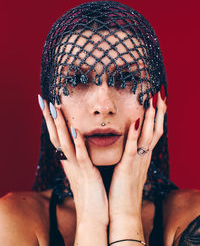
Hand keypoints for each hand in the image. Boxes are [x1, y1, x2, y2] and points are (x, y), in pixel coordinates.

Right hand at [42, 100, 108, 225]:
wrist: (94, 216)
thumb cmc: (90, 193)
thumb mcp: (81, 172)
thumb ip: (75, 159)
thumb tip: (70, 150)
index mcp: (69, 160)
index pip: (57, 136)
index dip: (51, 120)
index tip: (46, 103)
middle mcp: (69, 162)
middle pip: (56, 136)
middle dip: (49, 118)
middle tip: (43, 100)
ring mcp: (77, 167)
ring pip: (65, 143)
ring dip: (59, 126)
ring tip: (54, 109)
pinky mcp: (87, 174)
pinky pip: (81, 157)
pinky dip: (77, 144)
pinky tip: (75, 131)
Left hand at [108, 91, 166, 218]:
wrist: (124, 212)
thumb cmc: (124, 190)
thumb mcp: (129, 168)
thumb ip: (131, 156)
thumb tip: (130, 146)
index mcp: (143, 156)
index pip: (154, 131)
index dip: (158, 116)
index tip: (158, 100)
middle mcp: (144, 156)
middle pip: (155, 130)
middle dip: (158, 111)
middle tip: (160, 93)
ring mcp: (138, 161)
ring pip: (148, 136)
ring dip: (150, 118)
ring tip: (152, 101)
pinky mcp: (128, 168)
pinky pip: (133, 149)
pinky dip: (135, 134)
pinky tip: (135, 121)